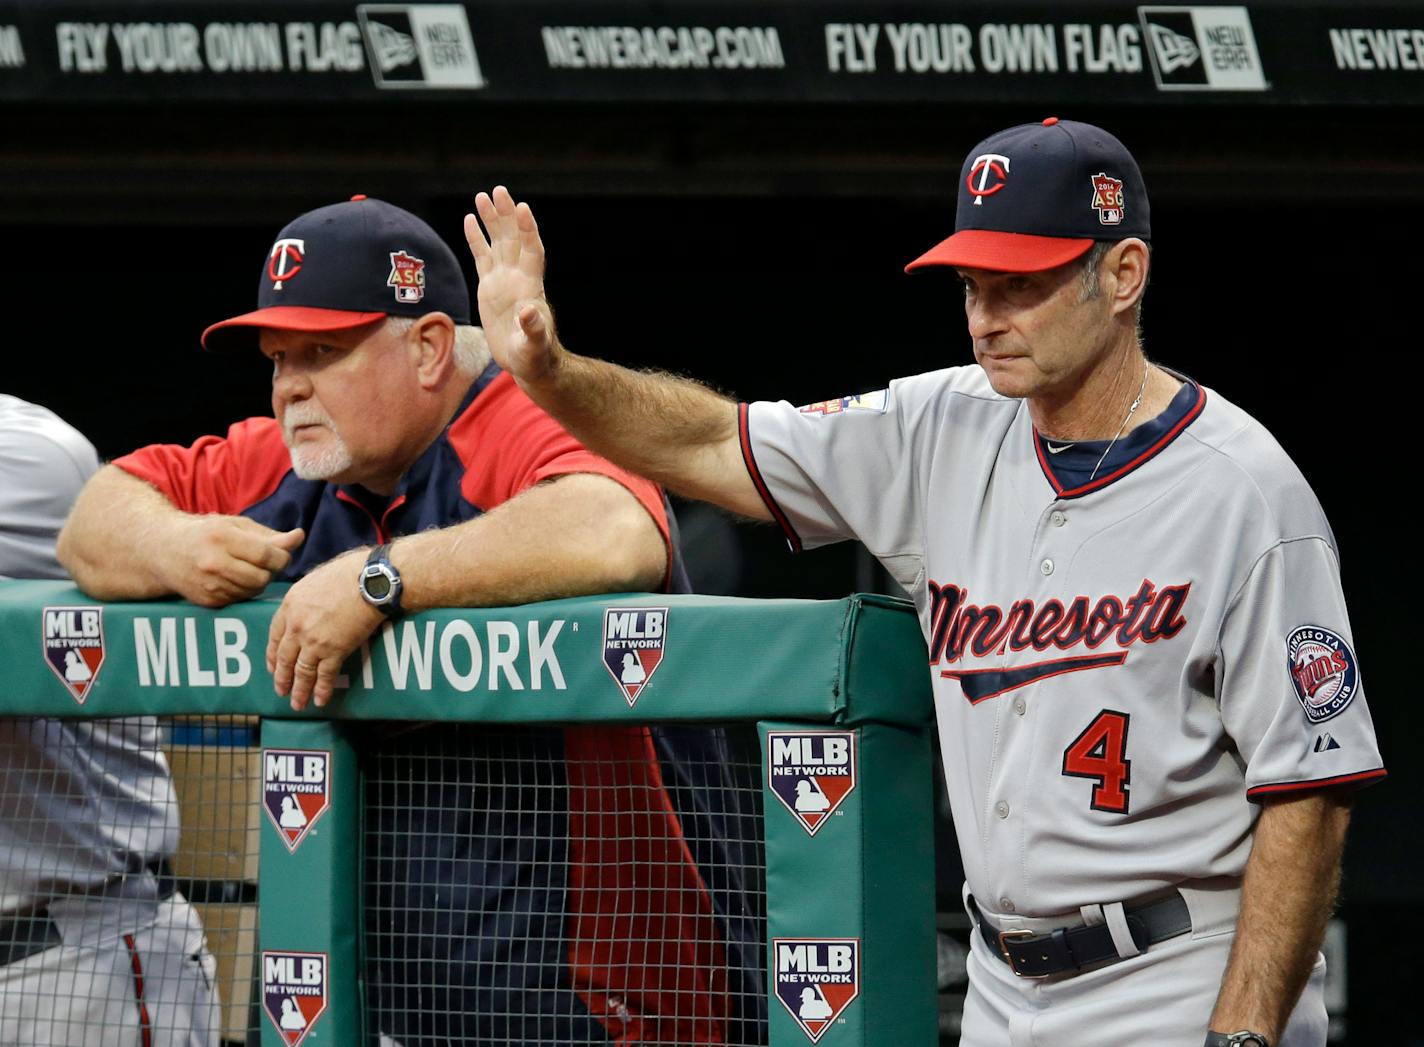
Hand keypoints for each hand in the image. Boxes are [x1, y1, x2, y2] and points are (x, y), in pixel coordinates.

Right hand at [160, 516, 303, 607]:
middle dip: (271, 571)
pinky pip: (240, 599)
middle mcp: (213, 563)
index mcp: (223, 537)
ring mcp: (208, 584)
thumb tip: (299, 537)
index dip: (282, 557)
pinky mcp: (207, 601)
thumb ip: (269, 535)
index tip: (282, 554)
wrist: (162, 550)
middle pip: (263, 577)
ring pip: (253, 591)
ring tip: (248, 568)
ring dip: (259, 581)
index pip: (268, 555)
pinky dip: (244, 590)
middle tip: (265, 562)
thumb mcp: (235, 526)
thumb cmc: (206, 533)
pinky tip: (234, 578)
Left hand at [266, 549, 382, 710]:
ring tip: (297, 703)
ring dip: (299, 690)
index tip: (273, 666)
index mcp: (289, 605)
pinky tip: (320, 700)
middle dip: (282, 677)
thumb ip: (306, 599)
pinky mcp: (334, 651)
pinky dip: (322, 690)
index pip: (274, 636)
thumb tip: (311, 608)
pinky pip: (325, 675)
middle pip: (284, 658)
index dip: (272, 655)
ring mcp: (314, 641)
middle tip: (281, 690)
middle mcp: (296, 626)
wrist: (371, 581)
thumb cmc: (349, 573)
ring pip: (302, 671)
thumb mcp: (315, 579)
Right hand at [464, 186, 559, 384]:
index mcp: (531, 286)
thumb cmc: (534, 355)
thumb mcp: (533, 345)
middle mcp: (518, 277)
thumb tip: (527, 313)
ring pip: (498, 243)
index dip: (528, 230)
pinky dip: (476, 238)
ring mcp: (504, 279)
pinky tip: (469, 219)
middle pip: (514, 239)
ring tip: (482, 196)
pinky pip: (482, 256)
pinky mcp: (489, 287)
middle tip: (498, 191)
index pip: (532, 250)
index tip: (522, 208)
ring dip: (492, 220)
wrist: (527, 361)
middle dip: (506, 215)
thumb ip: (532, 329)